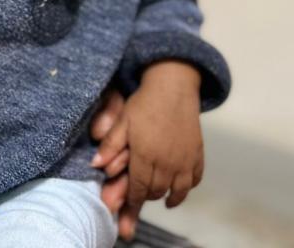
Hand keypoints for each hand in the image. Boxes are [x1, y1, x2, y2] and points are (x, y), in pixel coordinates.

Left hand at [93, 62, 203, 239]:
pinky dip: (185, 189)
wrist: (173, 87)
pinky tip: (178, 189)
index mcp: (145, 155)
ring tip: (159, 197)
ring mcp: (185, 161)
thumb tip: (95, 166)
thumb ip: (110, 145)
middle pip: (156, 191)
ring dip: (166, 196)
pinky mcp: (198, 155)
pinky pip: (194, 181)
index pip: (138, 188)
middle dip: (146, 195)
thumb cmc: (144, 103)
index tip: (127, 207)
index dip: (132, 201)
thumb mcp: (122, 121)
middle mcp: (167, 163)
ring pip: (176, 191)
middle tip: (139, 196)